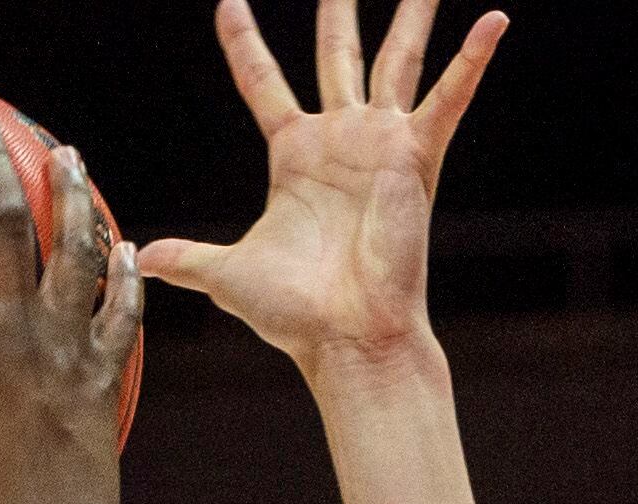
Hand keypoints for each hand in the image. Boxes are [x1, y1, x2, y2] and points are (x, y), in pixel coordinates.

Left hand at [139, 0, 506, 378]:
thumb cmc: (296, 316)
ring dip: (414, 14)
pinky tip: (495, 20)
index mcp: (294, 156)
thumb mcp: (228, 276)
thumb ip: (188, 260)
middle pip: (338, 53)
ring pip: (397, 58)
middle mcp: (340, 140)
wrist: (347, 337)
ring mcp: (380, 143)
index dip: (244, 42)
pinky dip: (472, 61)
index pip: (262, 81)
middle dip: (339, 9)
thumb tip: (142, 259)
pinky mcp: (414, 157)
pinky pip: (449, 99)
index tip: (228, 1)